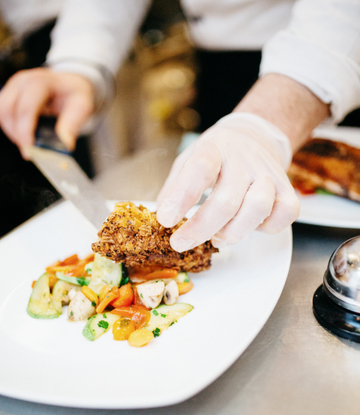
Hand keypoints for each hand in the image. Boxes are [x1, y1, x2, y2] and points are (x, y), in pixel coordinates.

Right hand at [0, 68, 94, 156]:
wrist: (71, 84)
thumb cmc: (75, 95)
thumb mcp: (82, 107)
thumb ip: (72, 124)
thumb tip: (66, 144)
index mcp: (41, 82)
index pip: (26, 107)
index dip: (25, 130)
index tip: (30, 148)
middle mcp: (23, 81)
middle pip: (8, 110)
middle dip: (17, 134)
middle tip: (30, 151)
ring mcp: (13, 87)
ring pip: (2, 113)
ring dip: (13, 132)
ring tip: (30, 144)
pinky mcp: (9, 94)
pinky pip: (3, 115)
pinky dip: (12, 128)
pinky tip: (25, 136)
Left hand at [156, 113, 299, 250]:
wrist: (254, 136)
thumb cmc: (217, 154)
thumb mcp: (188, 159)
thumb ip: (175, 186)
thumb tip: (162, 216)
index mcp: (214, 148)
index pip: (201, 169)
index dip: (182, 197)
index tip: (165, 220)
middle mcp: (244, 160)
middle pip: (227, 200)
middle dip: (201, 229)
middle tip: (180, 242)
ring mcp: (268, 174)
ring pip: (258, 208)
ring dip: (233, 232)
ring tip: (216, 236)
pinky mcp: (287, 188)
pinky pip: (285, 214)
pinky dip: (267, 228)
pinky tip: (248, 226)